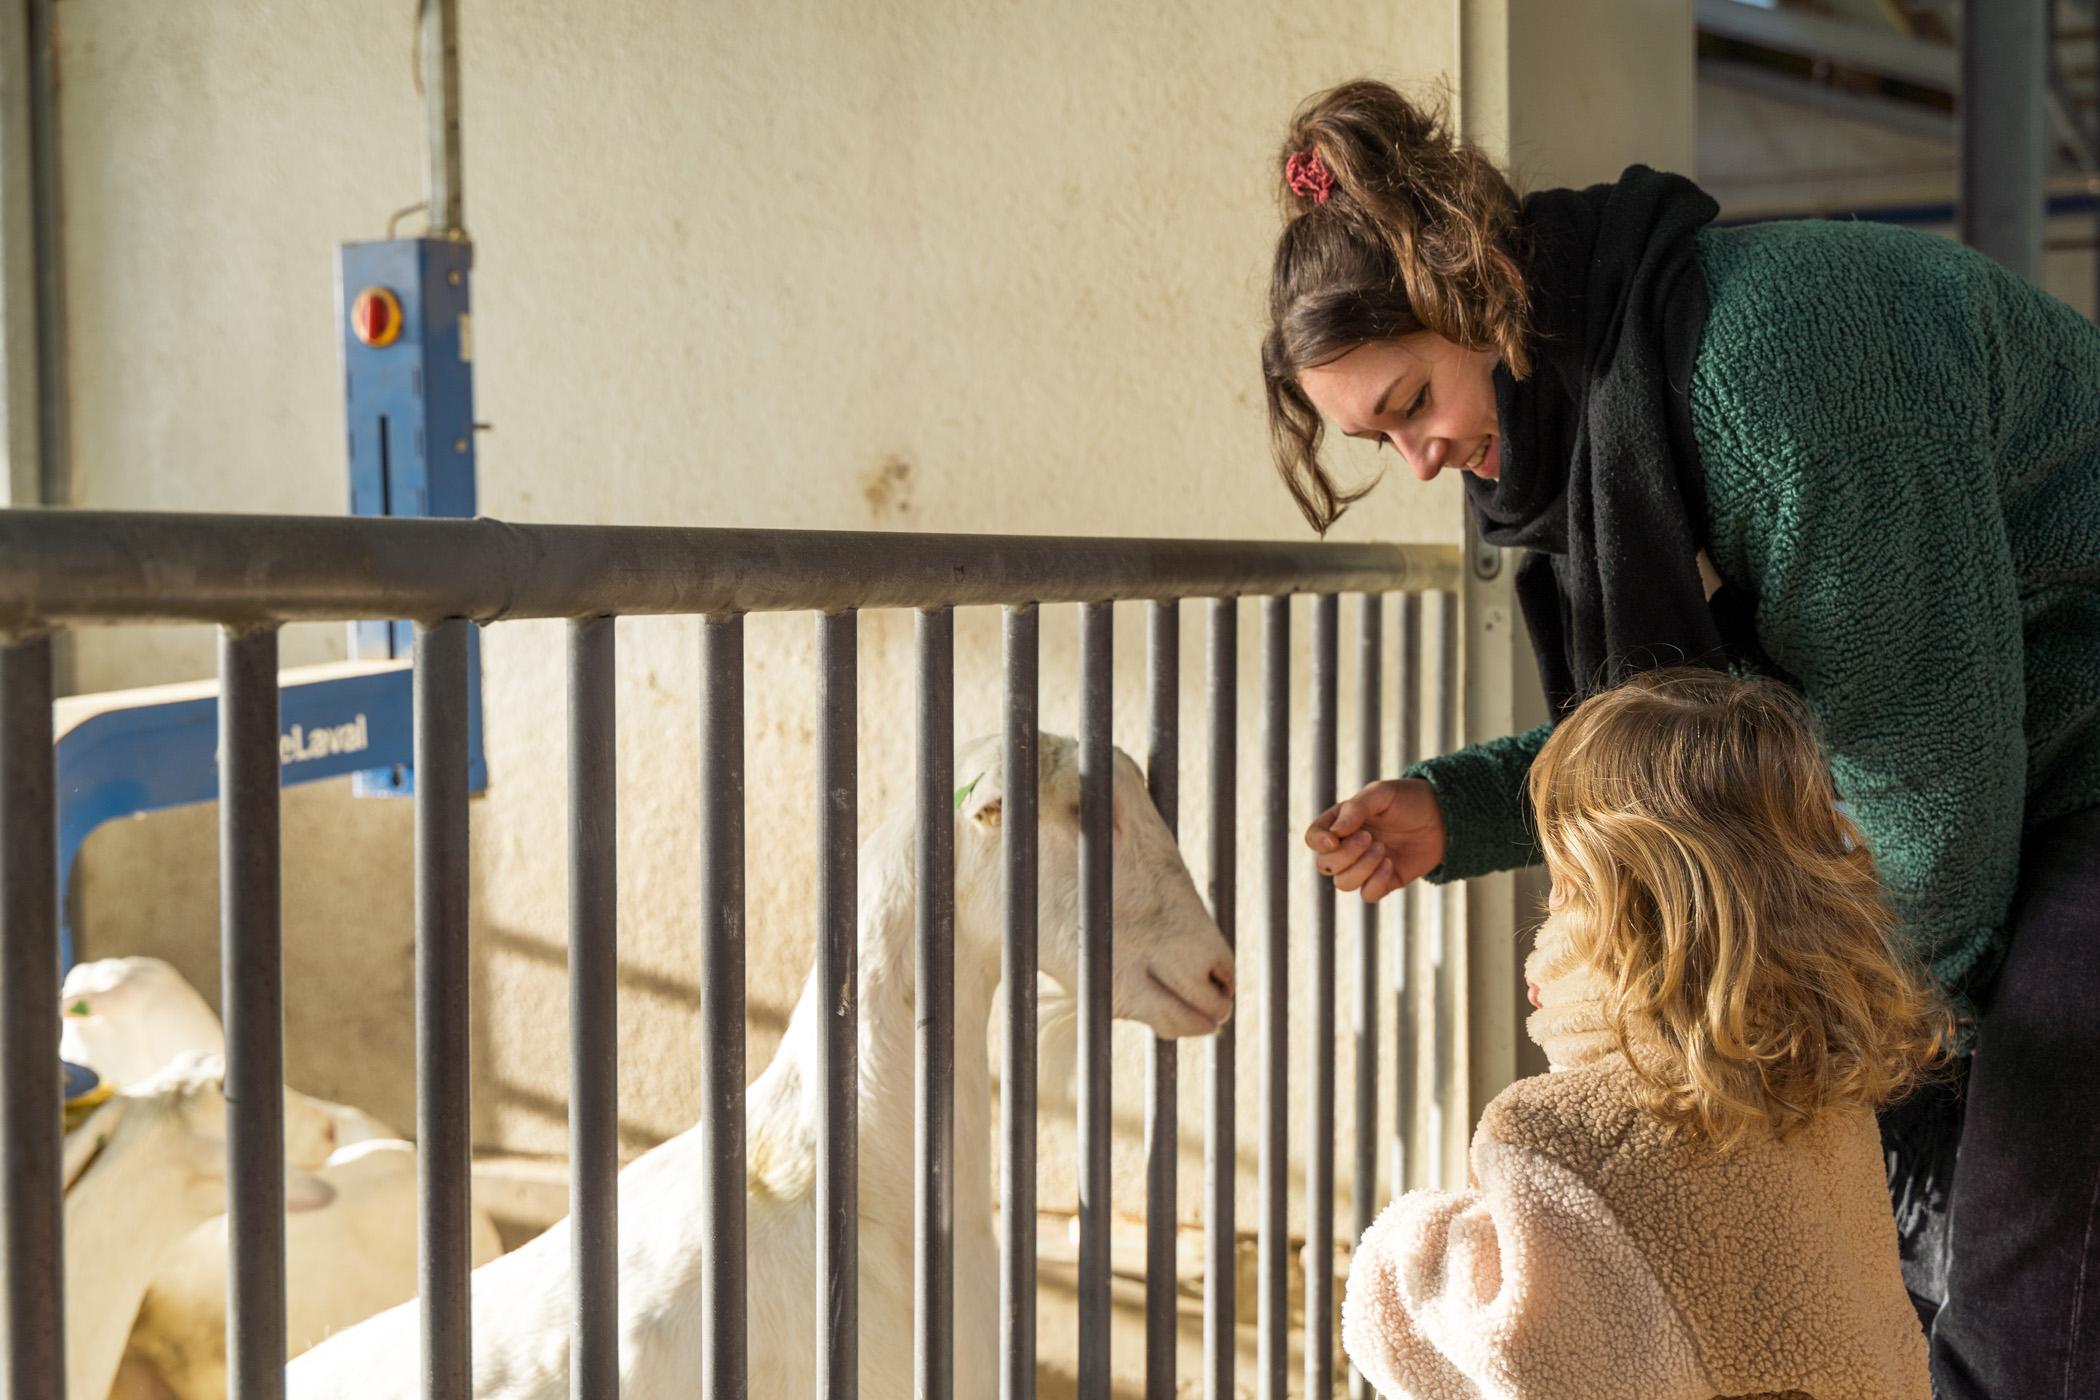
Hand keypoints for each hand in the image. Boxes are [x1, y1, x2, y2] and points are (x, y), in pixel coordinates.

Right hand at [1304, 778, 1446, 902]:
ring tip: (1383, 850)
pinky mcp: (1384, 883)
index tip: (1333, 839)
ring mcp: (1365, 867)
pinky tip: (1391, 865)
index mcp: (1340, 823)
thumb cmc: (1408, 800)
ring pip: (1343, 884)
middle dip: (1346, 855)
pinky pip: (1367, 895)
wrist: (1443, 817)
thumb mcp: (1381, 794)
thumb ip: (1355, 808)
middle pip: (1325, 865)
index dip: (1317, 842)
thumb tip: (1335, 833)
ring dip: (1361, 869)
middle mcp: (1348, 847)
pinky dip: (1376, 883)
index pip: (1314, 838)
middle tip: (1371, 838)